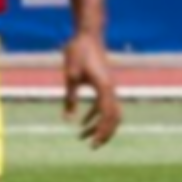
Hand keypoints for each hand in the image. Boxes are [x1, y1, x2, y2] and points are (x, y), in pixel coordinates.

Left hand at [62, 32, 121, 147]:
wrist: (88, 35)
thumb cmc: (78, 52)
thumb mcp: (70, 76)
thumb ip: (70, 98)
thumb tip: (68, 120)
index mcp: (105, 88)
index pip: (107, 116)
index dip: (101, 131)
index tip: (92, 143)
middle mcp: (111, 89)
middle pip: (114, 118)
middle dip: (104, 134)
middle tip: (91, 147)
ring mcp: (110, 87)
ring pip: (110, 114)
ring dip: (99, 126)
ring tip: (83, 138)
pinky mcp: (105, 85)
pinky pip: (104, 106)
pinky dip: (95, 116)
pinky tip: (82, 123)